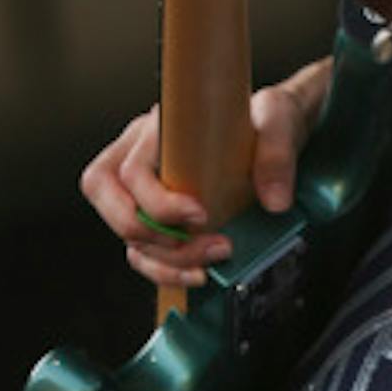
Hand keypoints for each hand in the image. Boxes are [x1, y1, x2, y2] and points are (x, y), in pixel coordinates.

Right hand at [78, 62, 324, 287]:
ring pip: (127, 233)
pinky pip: (144, 250)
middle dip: (153, 234)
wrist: (277, 130)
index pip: (131, 170)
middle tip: (203, 244)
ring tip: (211, 259)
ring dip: (165, 258)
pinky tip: (198, 272)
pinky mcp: (159, 215)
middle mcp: (143, 154)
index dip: (156, 202)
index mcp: (162, 127)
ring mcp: (146, 187)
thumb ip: (277, 154)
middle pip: (112, 202)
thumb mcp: (279, 119)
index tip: (200, 215)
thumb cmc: (267, 117)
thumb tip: (275, 201)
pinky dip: (166, 269)